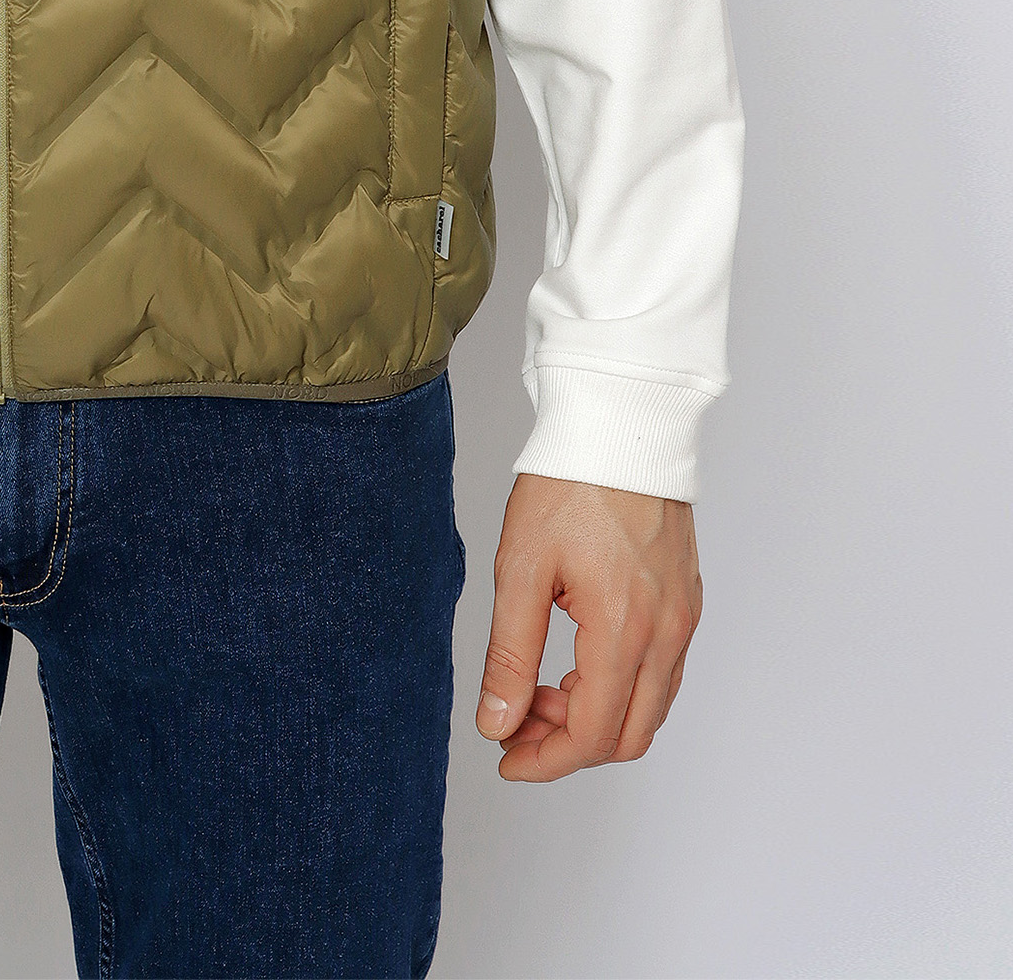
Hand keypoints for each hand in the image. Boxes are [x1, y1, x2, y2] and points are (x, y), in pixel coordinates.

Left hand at [475, 473, 701, 779]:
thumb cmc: (568, 483)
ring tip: (540, 687)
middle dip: (569, 745)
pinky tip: (577, 661)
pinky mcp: (687, 601)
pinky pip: (662, 673)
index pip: (594, 735)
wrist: (619, 423)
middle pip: (628, 736)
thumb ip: (509, 654)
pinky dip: (621, 686)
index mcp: (625, 631)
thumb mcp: (521, 568)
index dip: (546, 759)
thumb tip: (496, 722)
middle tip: (517, 723)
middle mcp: (668, 634)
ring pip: (649, 708)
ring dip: (596, 716)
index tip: (505, 755)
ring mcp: (684, 618)